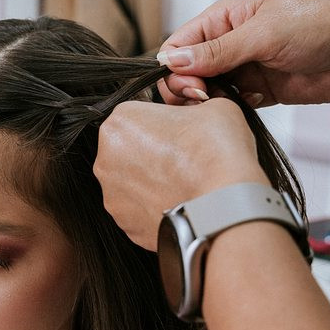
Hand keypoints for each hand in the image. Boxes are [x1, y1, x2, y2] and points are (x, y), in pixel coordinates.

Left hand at [94, 98, 267, 250]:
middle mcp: (106, 159)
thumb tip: (193, 113)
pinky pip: (138, 210)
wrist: (223, 208)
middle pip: (129, 150)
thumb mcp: (215, 106)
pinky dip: (155, 206)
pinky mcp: (124, 223)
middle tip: (183, 158)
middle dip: (152, 152)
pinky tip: (178, 202)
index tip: (179, 131)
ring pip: (132, 182)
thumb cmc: (216, 156)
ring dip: (152, 181)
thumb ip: (193, 105)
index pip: (138, 115)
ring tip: (183, 183)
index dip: (162, 122)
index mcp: (121, 121)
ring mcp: (112, 195)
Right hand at [156, 0, 329, 107]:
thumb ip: (217, 51)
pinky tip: (247, 107)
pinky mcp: (259, 92)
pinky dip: (230, 111)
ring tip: (227, 105)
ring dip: (209, 103)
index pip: (178, 45)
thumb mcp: (264, 34)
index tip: (191, 86)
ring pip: (206, 92)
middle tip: (207, 99)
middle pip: (186, 72)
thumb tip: (171, 60)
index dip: (175, 68)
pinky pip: (230, 105)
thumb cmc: (320, 24)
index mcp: (224, 18)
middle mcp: (228, 43)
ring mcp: (243, 68)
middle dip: (188, 89)